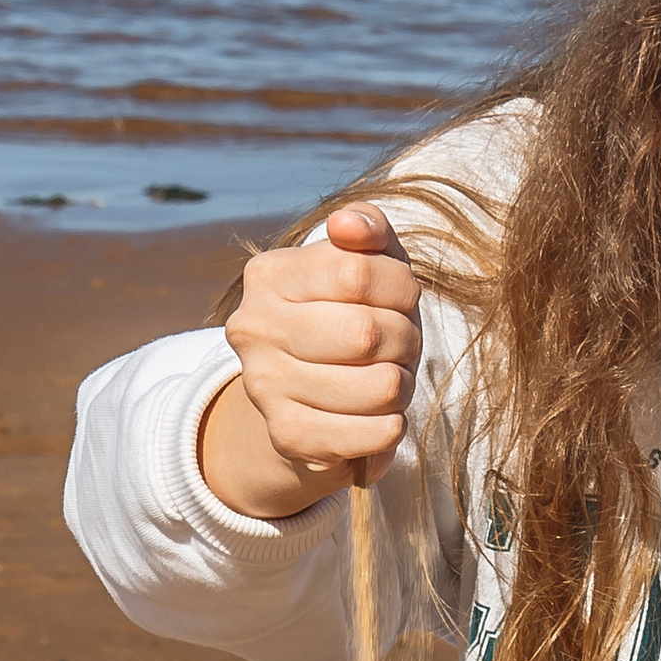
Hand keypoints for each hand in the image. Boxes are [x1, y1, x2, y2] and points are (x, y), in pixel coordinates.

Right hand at [199, 204, 421, 516]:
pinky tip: (381, 418)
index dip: (401, 288)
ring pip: (379, 386)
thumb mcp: (366, 261)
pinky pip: (370, 434)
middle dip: (406, 340)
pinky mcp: (288, 436)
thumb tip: (348, 223)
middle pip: (367, 332)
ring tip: (389, 380)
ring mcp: (264, 385)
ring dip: (403, 385)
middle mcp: (254, 328)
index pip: (357, 272)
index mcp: (270, 274)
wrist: (308, 398)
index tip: (402, 300)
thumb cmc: (353, 314)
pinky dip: (391, 427)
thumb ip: (368, 229)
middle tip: (400, 346)